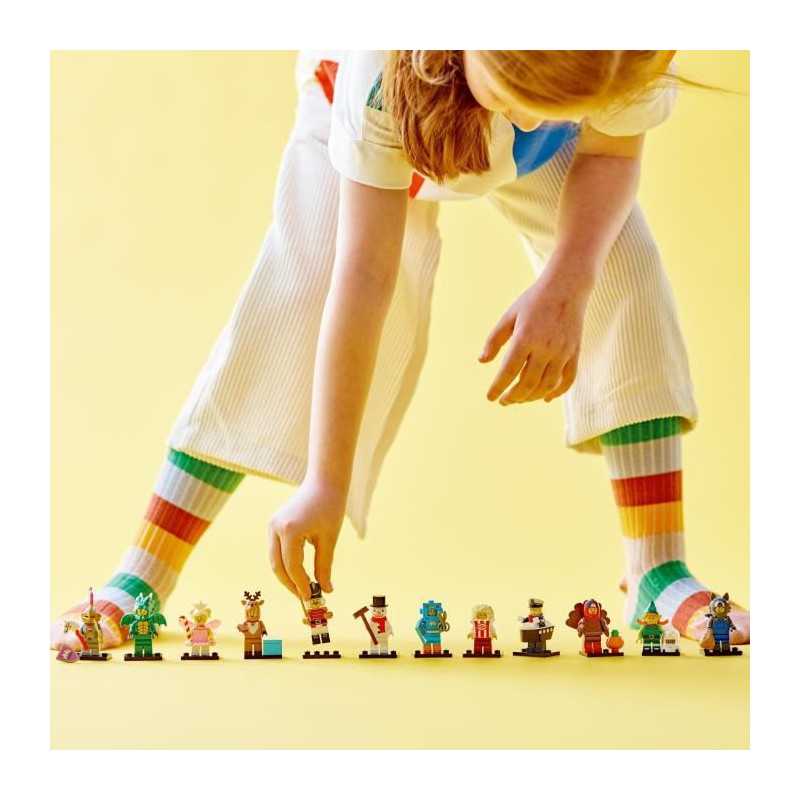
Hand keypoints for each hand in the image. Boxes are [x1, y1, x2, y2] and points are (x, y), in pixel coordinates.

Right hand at [268, 479, 344, 599]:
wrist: (324, 482)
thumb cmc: (331, 507)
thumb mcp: (329, 538)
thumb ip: (325, 565)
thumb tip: (326, 589)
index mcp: (290, 530)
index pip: (292, 566)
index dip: (301, 584)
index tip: (311, 597)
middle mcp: (275, 528)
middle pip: (277, 566)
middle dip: (290, 584)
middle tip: (304, 597)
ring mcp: (272, 525)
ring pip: (274, 559)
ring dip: (286, 575)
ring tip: (302, 588)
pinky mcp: (274, 524)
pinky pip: (276, 550)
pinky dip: (284, 564)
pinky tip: (298, 573)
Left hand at [479, 256, 593, 403]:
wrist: (567, 287)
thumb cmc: (533, 301)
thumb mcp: (509, 316)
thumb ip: (494, 339)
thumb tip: (482, 361)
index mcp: (525, 337)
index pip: (509, 370)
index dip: (499, 387)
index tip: (490, 397)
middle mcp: (545, 347)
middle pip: (528, 383)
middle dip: (514, 396)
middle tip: (504, 401)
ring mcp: (563, 351)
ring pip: (547, 385)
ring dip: (531, 397)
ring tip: (519, 399)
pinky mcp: (575, 352)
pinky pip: (568, 380)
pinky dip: (557, 392)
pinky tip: (544, 398)